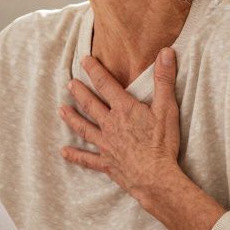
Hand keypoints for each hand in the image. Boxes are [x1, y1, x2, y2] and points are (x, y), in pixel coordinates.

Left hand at [59, 48, 182, 205]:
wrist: (156, 177)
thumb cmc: (163, 143)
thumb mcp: (167, 108)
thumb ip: (164, 80)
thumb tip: (165, 52)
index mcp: (124, 109)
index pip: (106, 85)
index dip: (94, 71)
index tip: (84, 60)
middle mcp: (110, 125)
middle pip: (90, 105)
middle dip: (79, 92)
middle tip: (69, 83)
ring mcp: (106, 145)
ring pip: (84, 128)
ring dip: (72, 119)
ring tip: (61, 110)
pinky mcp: (106, 163)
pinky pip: (87, 159)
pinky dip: (75, 156)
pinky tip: (64, 152)